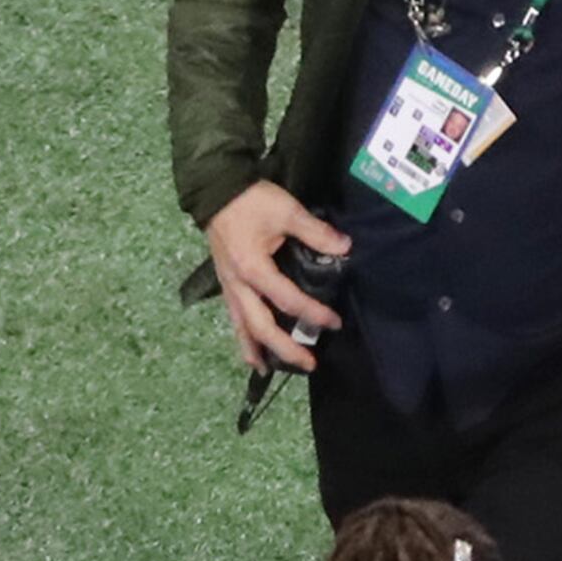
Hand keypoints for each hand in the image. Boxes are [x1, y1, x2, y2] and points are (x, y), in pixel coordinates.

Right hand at [205, 179, 348, 371]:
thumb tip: (345, 247)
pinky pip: (234, 316)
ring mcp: (228, 285)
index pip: (288, 300)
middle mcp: (237, 284)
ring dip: (256, 349)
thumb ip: (316, 232)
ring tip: (270, 371)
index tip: (334, 322)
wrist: (216, 190)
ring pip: (241, 326)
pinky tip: (250, 349)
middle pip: (260, 326)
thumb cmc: (251, 200)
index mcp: (253, 269)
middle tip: (308, 364)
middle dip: (284, 348)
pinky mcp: (225, 282)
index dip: (313, 314)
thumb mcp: (286, 210)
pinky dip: (242, 335)